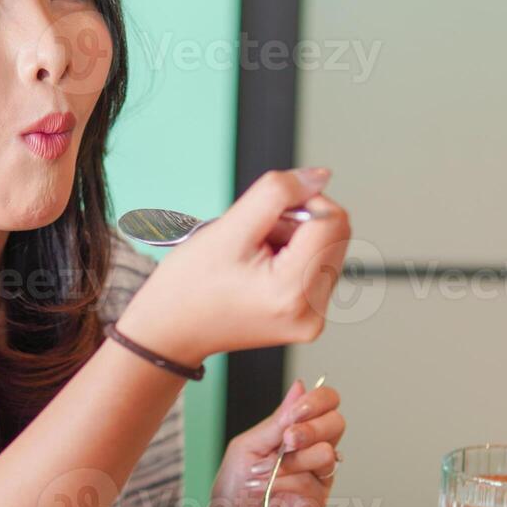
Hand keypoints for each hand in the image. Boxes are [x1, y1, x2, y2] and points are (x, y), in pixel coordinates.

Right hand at [113, 168, 351, 365]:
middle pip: (335, 235)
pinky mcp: (308, 319)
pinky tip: (262, 269)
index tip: (267, 213)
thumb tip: (319, 176)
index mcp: (294, 291)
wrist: (170, 330)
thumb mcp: (229, 227)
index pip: (333, 220)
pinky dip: (293, 258)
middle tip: (255, 238)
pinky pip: (317, 269)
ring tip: (254, 256)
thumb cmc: (189, 285)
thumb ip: (278, 193)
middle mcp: (312, 312)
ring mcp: (313, 320)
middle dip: (297, 223)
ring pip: (327, 249)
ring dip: (294, 240)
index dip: (302, 201)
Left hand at [205, 377, 345, 506]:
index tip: (296, 412)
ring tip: (269, 471)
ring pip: (327, 453)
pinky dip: (285, 481)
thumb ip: (277, 420)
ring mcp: (318, 475)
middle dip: (310, 428)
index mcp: (296, 429)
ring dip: (294, 460)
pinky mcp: (317, 500)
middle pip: (337, 422)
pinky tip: (268, 487)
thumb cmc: (234, 486)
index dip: (318, 400)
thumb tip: (300, 386)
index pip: (326, 402)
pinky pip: (312, 481)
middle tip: (288, 440)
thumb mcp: (250, 444)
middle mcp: (312, 449)